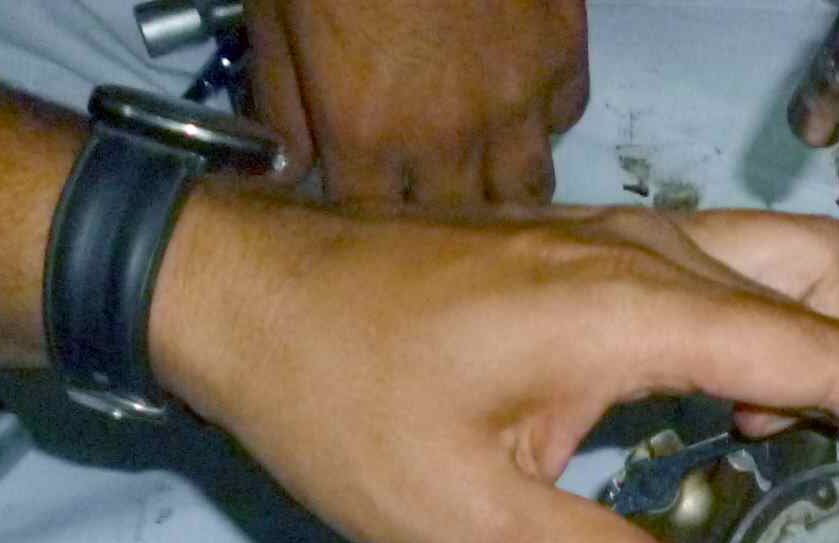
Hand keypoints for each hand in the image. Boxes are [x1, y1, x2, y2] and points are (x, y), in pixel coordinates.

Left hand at [153, 201, 838, 542]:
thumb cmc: (335, 395)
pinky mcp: (582, 254)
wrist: (233, 294)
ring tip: (809, 463)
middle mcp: (642, 258)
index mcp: (630, 315)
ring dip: (820, 354)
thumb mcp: (471, 519)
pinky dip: (759, 340)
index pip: (819, 359)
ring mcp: (613, 243)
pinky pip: (720, 276)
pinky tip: (720, 424)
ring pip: (778, 267)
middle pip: (824, 287)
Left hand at [246, 0, 588, 208]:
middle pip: (456, 225)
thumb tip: (285, 165)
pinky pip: (562, 118)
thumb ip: (282, 100)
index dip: (365, 219)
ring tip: (479, 171)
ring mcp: (515, 102)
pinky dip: (540, 120)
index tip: (360, 197)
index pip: (372, 225)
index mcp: (368, 132)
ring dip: (500, 189)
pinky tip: (513, 98)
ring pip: (524, 193)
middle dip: (437, 216)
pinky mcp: (561, 57)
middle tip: (421, 189)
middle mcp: (448, 138)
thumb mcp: (277, 13)